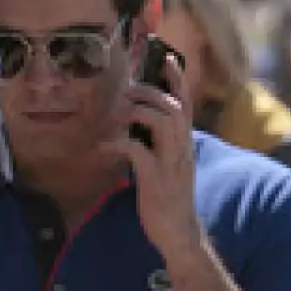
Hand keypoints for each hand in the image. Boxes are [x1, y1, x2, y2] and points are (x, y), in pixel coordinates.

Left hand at [124, 52, 200, 261]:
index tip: (166, 57)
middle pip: (173, 106)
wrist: (179, 233)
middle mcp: (182, 148)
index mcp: (185, 144)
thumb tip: (141, 126)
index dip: (178, 79)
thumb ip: (161, 144)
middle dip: (149, 91)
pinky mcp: (155, 179)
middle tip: (127, 88)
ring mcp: (170, 163)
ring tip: (117, 113)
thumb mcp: (170, 166)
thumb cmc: (170, 199)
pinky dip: (119, 144)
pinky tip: (103, 147)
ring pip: (163, 121)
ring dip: (138, 110)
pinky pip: (137, 151)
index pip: (186, 103)